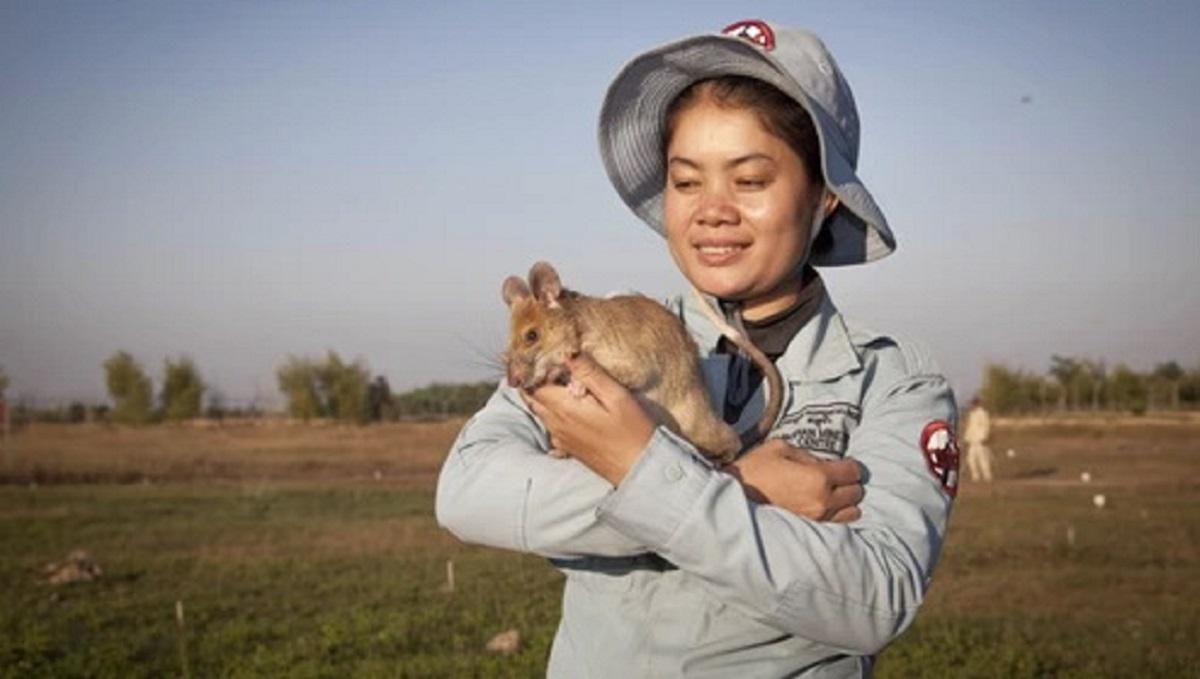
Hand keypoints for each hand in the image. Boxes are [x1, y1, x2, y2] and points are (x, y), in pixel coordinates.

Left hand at [525, 355, 655, 484]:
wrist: (640, 469)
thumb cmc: (633, 431)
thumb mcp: (616, 396)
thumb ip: (589, 373)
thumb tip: (567, 352)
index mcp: (564, 408)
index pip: (533, 384)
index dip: (535, 369)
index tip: (545, 356)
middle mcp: (556, 424)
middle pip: (532, 398)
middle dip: (533, 381)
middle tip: (547, 366)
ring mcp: (560, 438)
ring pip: (540, 412)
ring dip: (542, 396)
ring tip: (557, 381)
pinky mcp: (568, 448)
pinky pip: (550, 427)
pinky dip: (551, 413)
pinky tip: (568, 407)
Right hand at [728, 439, 863, 521]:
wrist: (732, 500)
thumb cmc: (753, 471)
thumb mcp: (779, 448)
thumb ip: (807, 454)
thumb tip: (821, 463)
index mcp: (818, 477)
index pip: (853, 471)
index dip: (848, 465)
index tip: (841, 464)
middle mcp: (823, 501)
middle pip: (856, 492)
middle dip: (848, 483)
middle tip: (834, 478)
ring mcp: (817, 519)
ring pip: (852, 512)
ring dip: (845, 502)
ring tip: (830, 495)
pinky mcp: (810, 531)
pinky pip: (838, 524)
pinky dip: (836, 515)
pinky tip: (823, 507)